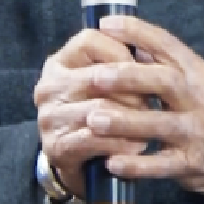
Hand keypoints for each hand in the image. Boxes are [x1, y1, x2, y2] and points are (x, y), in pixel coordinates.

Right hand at [34, 28, 152, 197]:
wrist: (82, 163)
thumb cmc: (101, 111)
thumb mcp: (107, 82)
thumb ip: (123, 61)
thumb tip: (152, 47)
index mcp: (60, 62)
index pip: (90, 40)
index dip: (121, 51)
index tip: (143, 67)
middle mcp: (49, 86)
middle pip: (98, 75)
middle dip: (133, 88)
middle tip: (154, 99)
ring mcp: (49, 117)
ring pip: (100, 109)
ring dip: (132, 117)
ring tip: (151, 123)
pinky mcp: (56, 146)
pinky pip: (97, 139)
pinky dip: (123, 142)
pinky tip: (138, 144)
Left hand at [84, 15, 203, 203]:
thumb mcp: (195, 82)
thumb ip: (164, 64)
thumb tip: (129, 40)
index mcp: (199, 73)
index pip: (168, 45)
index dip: (137, 32)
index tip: (107, 25)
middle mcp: (201, 99)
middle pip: (166, 81)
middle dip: (129, 77)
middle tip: (96, 76)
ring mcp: (198, 133)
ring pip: (161, 125)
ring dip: (125, 121)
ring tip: (94, 118)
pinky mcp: (192, 163)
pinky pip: (161, 165)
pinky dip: (136, 164)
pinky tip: (111, 161)